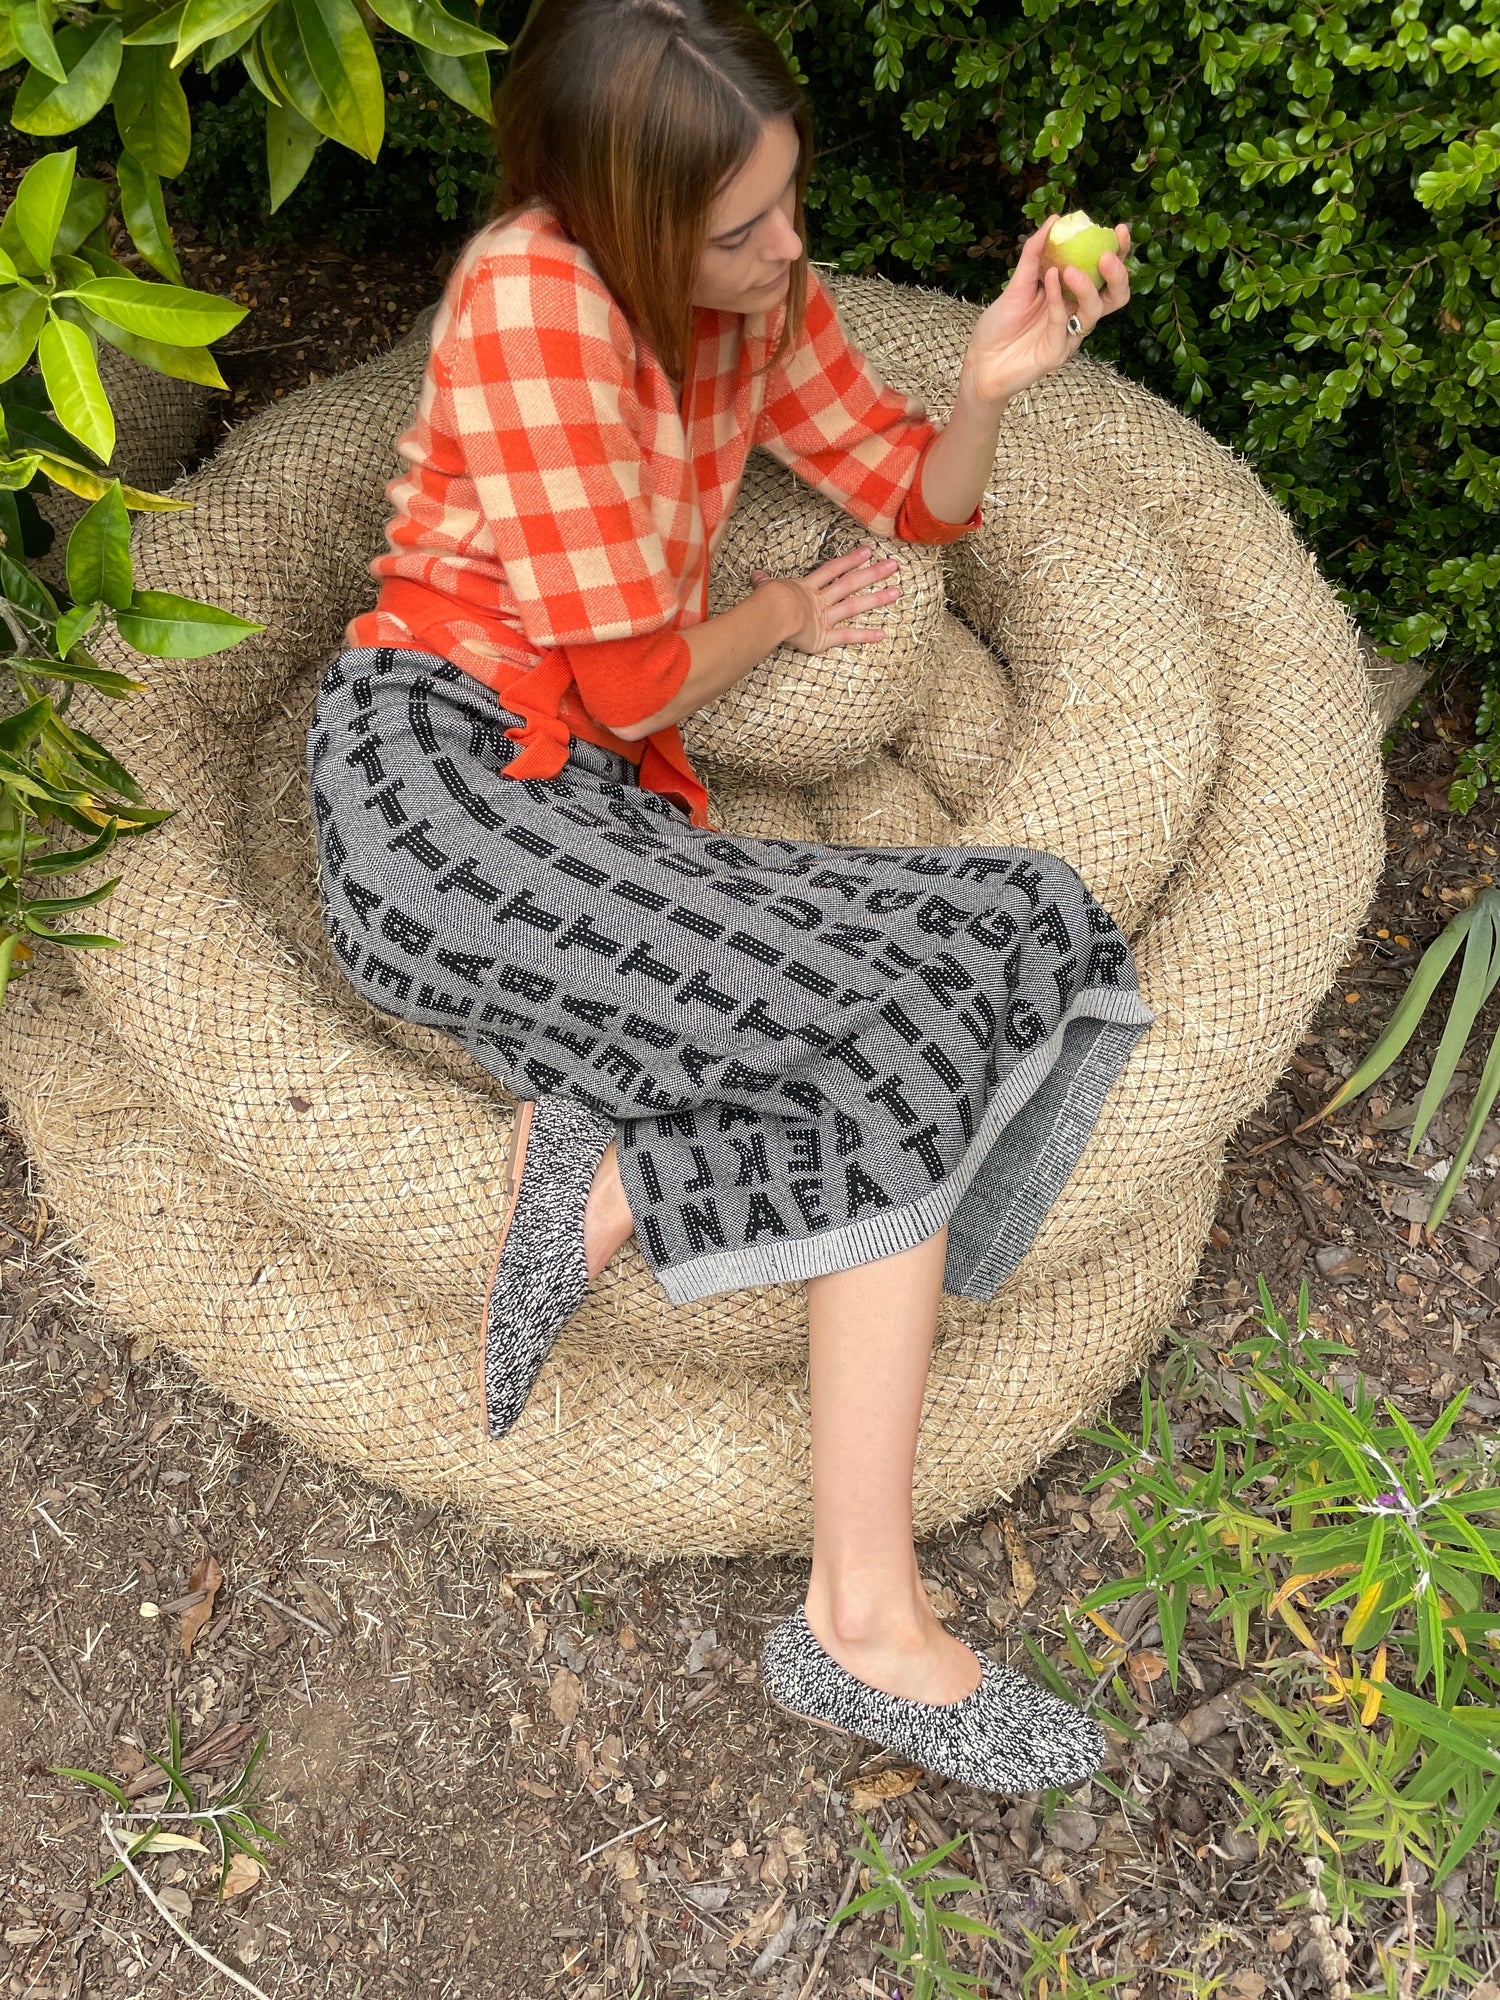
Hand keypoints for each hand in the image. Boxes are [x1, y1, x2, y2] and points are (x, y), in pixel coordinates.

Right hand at [751, 546, 901, 654]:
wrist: (771, 613)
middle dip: (873, 573)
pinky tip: (882, 634)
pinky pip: (847, 636)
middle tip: (893, 565)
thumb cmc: (766, 601)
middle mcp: (820, 601)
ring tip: (896, 592)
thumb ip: (764, 582)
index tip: (868, 551)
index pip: (833, 570)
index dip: (850, 560)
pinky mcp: (823, 637)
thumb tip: (756, 575)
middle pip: (850, 583)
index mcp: (807, 588)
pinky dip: (864, 636)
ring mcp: (824, 618)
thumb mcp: (765, 587)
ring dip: (876, 598)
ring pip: (854, 606)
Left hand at [961, 216, 1131, 408]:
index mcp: (1073, 298)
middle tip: (1107, 254)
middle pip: (1115, 296)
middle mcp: (1076, 316)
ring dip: (1086, 286)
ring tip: (1069, 269)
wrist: (979, 363)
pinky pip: (1062, 322)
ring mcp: (1069, 336)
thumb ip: (1034, 254)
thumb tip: (1054, 221)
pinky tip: (1049, 279)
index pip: (1104, 275)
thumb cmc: (1000, 326)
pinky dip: (1057, 298)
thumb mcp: (1017, 284)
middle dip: (1117, 273)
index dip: (1118, 253)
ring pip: (1094, 310)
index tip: (1118, 230)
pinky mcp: (1057, 353)